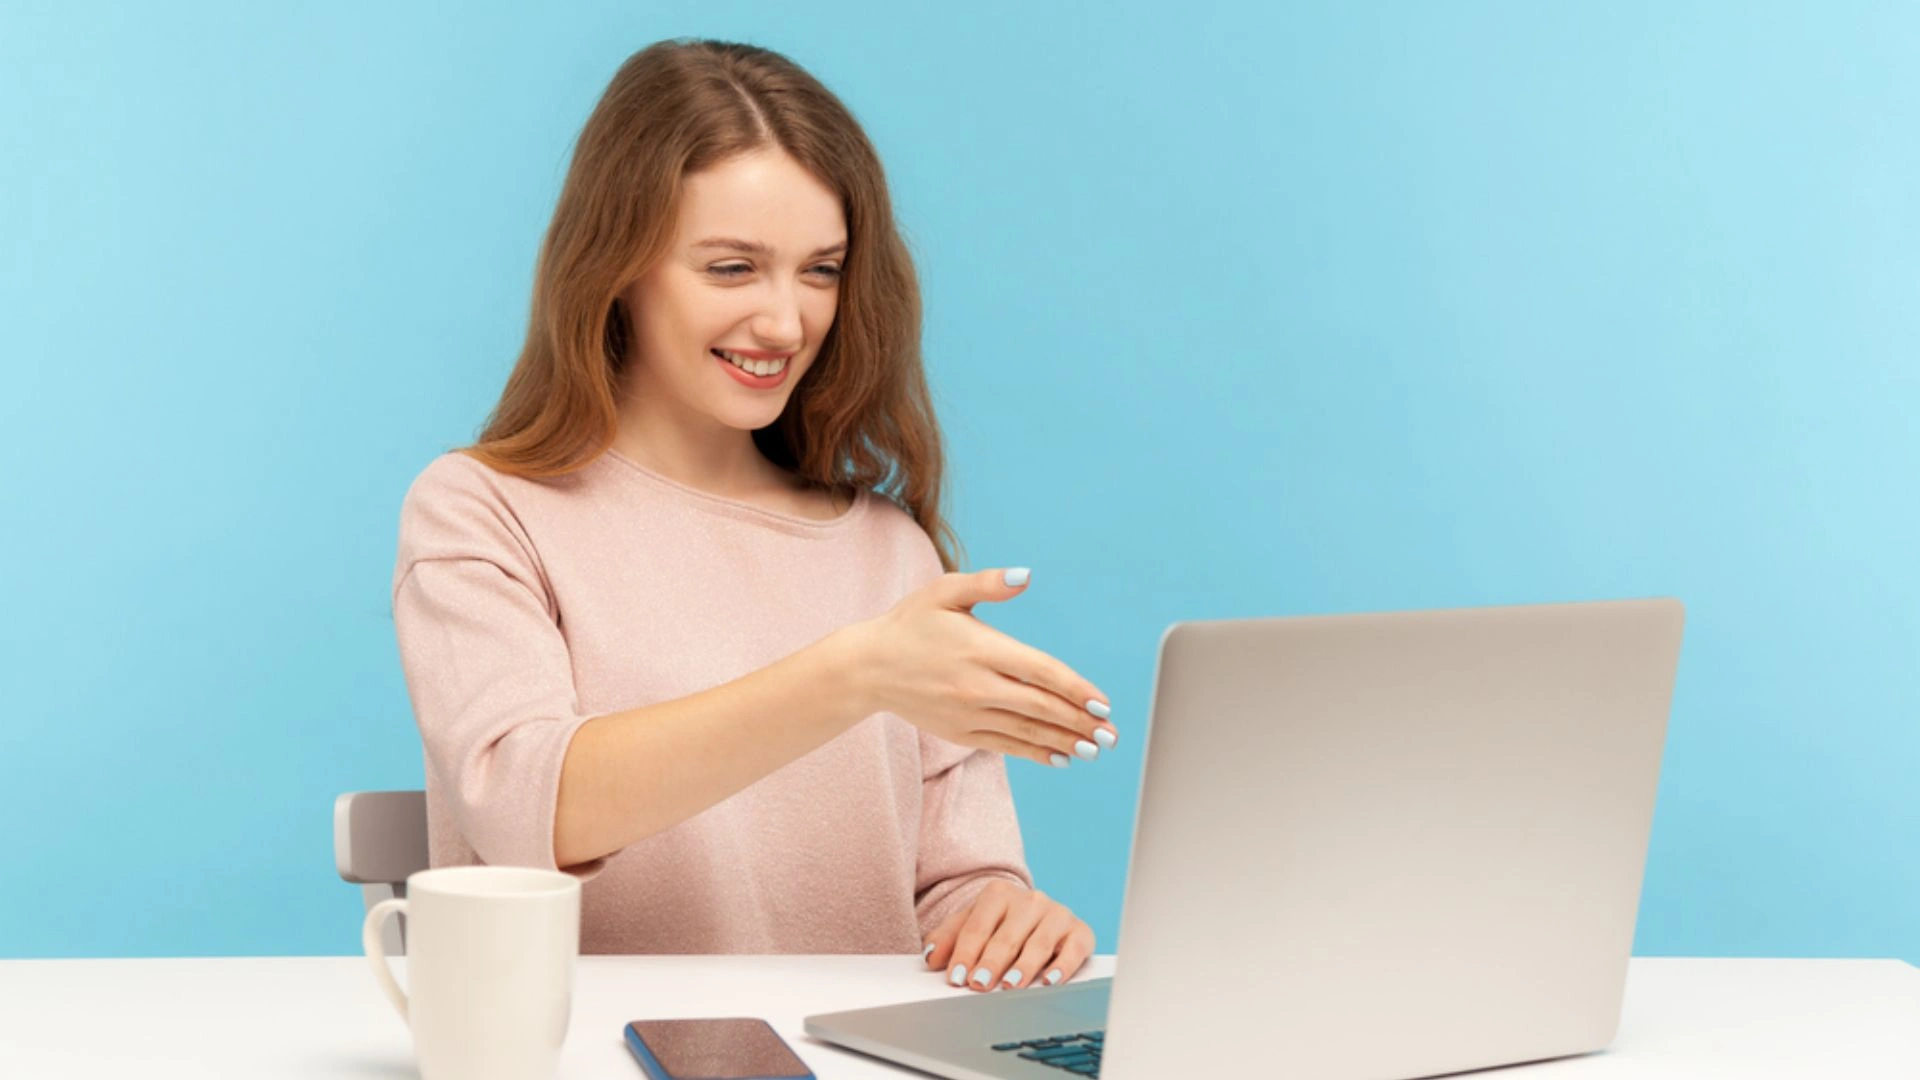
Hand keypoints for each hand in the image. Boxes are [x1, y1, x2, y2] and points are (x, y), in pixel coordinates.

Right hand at [840, 567, 1116, 766]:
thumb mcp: (945, 591)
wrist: (867, 667)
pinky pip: (1005, 745)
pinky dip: (1035, 752)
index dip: (1075, 689)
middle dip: (1080, 722)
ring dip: (1065, 742)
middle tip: (1112, 734)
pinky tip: (1060, 757)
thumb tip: (1027, 575)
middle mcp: (977, 685)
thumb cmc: (910, 623)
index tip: (1102, 703)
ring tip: (1096, 749)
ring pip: (1026, 731)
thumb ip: (989, 583)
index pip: (1040, 671)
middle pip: (1040, 706)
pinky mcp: (960, 732)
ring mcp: (968, 713)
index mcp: (981, 648)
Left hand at [921, 880, 1094, 991]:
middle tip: (979, 984)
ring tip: (1010, 986)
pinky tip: (1050, 981)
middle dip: (991, 962)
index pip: (977, 927)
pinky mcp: (1080, 931)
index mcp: (999, 894)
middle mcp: (1031, 900)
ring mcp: (1057, 914)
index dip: (965, 954)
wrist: (1038, 914)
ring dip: (1023, 967)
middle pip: (1007, 936)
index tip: (956, 977)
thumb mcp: (971, 924)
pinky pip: (1074, 949)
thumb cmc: (1000, 924)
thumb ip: (948, 939)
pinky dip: (1063, 966)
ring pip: (1038, 944)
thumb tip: (930, 958)